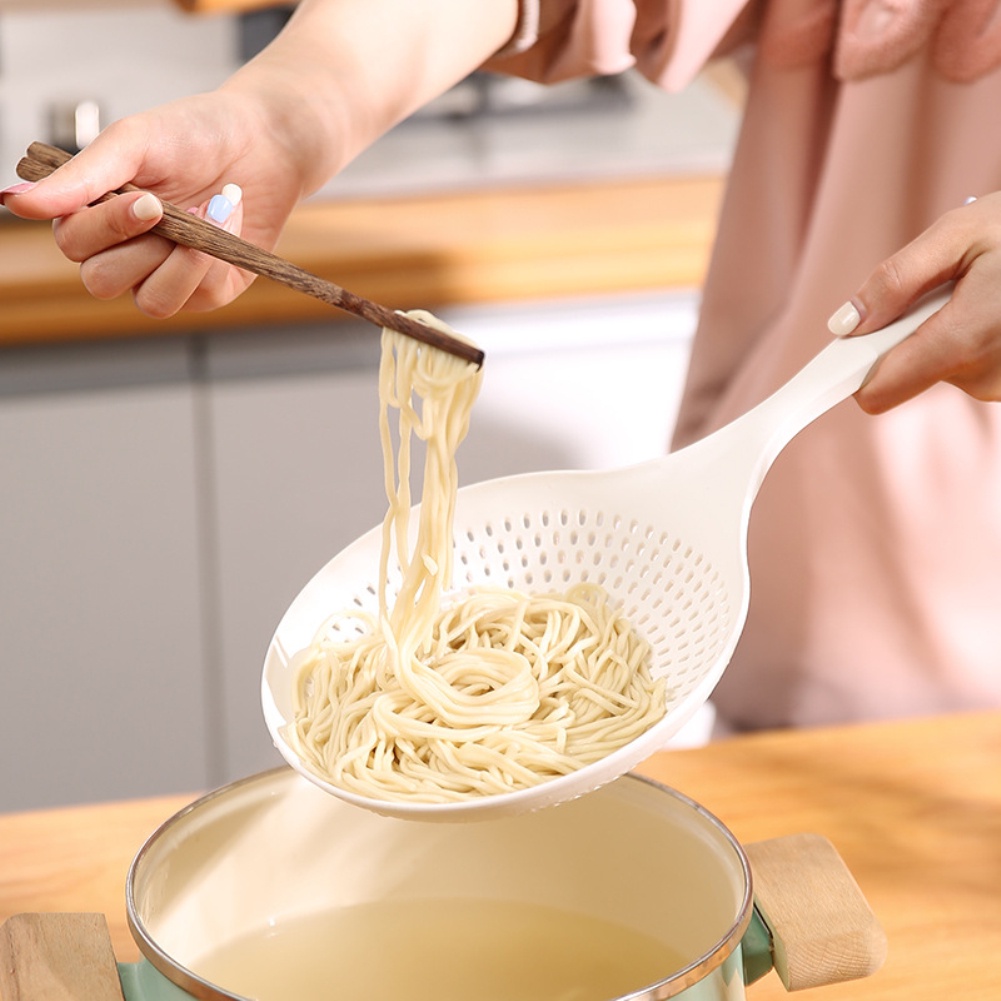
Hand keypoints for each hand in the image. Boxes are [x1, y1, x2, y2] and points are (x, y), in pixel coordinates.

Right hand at [1, 88, 310, 317]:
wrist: (265, 142)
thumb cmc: (195, 135)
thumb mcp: (134, 142)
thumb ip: (80, 176)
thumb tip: (17, 202)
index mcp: (95, 214)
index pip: (74, 245)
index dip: (107, 229)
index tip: (148, 199)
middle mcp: (126, 252)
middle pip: (101, 282)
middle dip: (142, 247)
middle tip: (173, 206)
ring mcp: (167, 276)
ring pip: (151, 302)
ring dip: (182, 262)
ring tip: (210, 213)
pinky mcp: (210, 291)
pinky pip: (198, 297)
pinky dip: (216, 259)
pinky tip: (229, 219)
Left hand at [827, 193, 1000, 412]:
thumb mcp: (959, 233)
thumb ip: (895, 280)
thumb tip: (844, 326)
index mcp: (965, 340)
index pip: (878, 391)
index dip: (853, 372)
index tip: (842, 354)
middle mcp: (986, 376)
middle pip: (903, 374)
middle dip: (907, 334)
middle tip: (943, 291)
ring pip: (935, 369)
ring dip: (941, 333)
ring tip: (980, 293)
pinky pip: (966, 368)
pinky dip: (968, 340)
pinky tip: (994, 308)